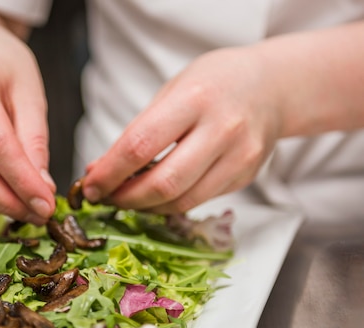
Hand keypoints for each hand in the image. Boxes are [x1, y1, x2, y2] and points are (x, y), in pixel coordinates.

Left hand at [81, 46, 281, 212]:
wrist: (273, 86)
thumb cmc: (213, 84)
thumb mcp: (170, 93)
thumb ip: (136, 133)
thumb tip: (98, 171)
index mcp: (195, 99)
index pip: (140, 146)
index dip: (109, 173)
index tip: (89, 185)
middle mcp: (222, 129)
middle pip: (163, 183)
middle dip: (125, 198)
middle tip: (106, 198)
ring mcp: (239, 157)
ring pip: (181, 201)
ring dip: (145, 207)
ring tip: (126, 199)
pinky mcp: (246, 177)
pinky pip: (198, 201)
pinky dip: (168, 204)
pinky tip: (154, 196)